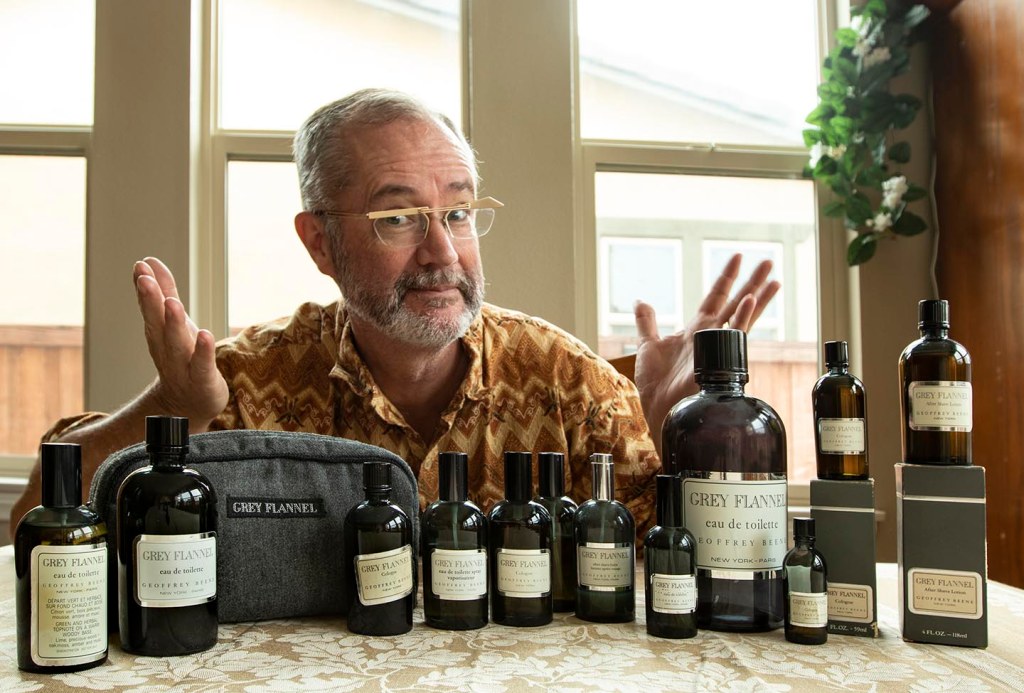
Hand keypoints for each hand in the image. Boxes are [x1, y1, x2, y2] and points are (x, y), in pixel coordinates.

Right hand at [134, 257, 228, 425]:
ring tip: (172, 303)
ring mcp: (183, 366)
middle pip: (157, 324)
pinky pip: (202, 366)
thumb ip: (164, 292)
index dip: (144, 289)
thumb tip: (149, 262)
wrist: (189, 406)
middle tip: (146, 280)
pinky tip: (205, 335)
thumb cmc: (183, 357)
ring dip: (174, 324)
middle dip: (151, 302)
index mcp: (158, 334)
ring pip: (176, 344)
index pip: (149, 309)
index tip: (140, 267)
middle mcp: (166, 349)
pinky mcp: (202, 380)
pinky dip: (202, 351)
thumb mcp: (173, 323)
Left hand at [633, 254, 780, 451]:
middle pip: (736, 302)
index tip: (738, 257)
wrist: (658, 408)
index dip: (727, 277)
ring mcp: (716, 346)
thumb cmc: (655, 384)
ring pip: (742, 315)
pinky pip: (734, 334)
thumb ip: (646, 322)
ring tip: (773, 277)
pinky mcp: (717, 360)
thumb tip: (640, 301)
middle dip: (752, 282)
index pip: (716, 296)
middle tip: (768, 262)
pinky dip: (742, 318)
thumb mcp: (647, 345)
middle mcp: (711, 335)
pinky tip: (750, 302)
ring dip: (757, 296)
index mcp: (697, 329)